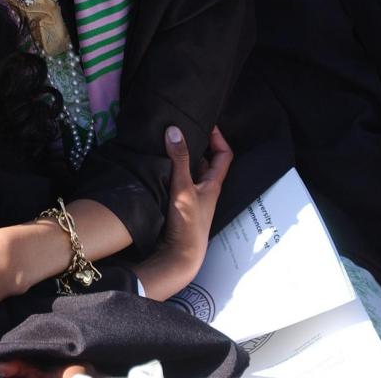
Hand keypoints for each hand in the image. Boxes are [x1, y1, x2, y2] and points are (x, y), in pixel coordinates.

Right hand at [133, 126, 231, 300]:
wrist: (181, 256)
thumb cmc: (188, 223)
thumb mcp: (183, 188)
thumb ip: (179, 160)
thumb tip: (174, 130)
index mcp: (213, 184)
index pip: (223, 155)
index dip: (218, 138)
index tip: (207, 123)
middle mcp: (205, 189)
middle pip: (205, 162)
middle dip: (196, 145)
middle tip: (181, 130)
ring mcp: (192, 199)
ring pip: (189, 172)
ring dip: (181, 159)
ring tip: (166, 144)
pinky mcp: (179, 206)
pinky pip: (176, 182)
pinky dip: (170, 172)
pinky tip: (157, 167)